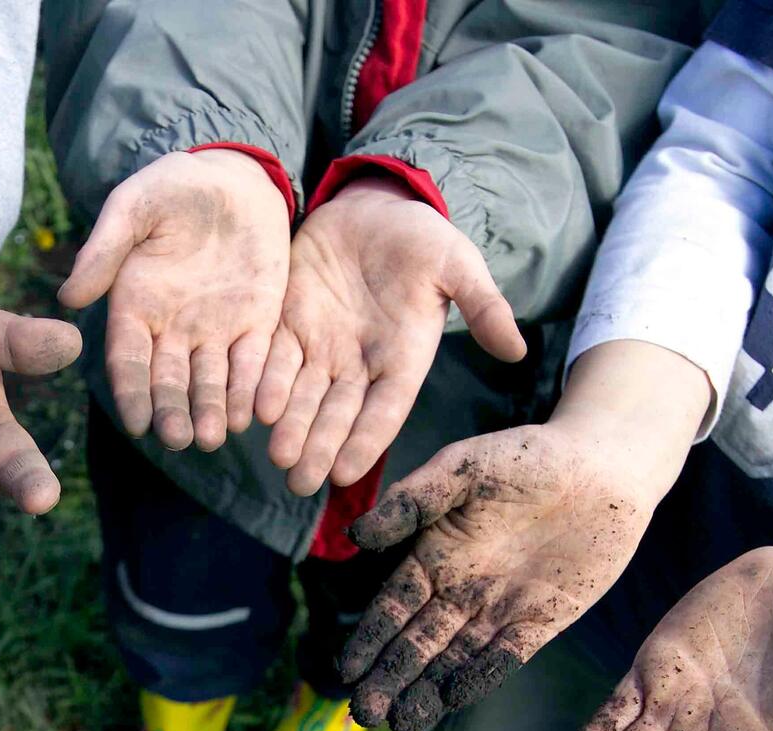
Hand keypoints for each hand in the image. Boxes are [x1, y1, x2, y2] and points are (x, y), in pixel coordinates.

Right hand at [58, 148, 291, 448]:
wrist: (233, 176)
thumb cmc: (172, 186)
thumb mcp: (133, 206)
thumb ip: (104, 249)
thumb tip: (68, 297)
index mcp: (134, 308)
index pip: (128, 360)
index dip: (131, 392)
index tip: (136, 423)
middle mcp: (172, 330)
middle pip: (169, 382)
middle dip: (173, 412)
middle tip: (178, 439)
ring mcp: (215, 330)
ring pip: (211, 382)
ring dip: (211, 411)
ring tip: (214, 437)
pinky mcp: (256, 324)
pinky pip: (254, 362)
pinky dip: (253, 388)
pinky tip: (254, 412)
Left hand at [257, 177, 525, 495]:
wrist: (374, 206)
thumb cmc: (422, 237)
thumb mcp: (458, 265)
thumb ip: (483, 306)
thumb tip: (518, 350)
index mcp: (403, 359)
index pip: (385, 410)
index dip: (366, 441)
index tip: (346, 473)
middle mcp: (359, 364)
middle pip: (337, 415)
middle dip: (318, 447)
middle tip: (300, 482)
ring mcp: (322, 347)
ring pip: (302, 396)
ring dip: (289, 426)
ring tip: (276, 455)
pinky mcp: (289, 326)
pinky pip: (274, 360)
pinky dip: (264, 384)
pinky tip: (254, 407)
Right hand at [338, 342, 708, 730]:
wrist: (604, 466)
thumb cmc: (528, 457)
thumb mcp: (462, 469)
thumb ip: (412, 501)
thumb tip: (356, 536)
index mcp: (434, 555)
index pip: (393, 607)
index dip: (370, 640)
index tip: (346, 672)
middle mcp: (460, 589)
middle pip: (417, 643)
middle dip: (390, 678)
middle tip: (365, 714)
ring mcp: (499, 609)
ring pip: (453, 659)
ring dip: (425, 690)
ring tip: (399, 722)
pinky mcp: (541, 622)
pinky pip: (505, 657)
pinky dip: (478, 678)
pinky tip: (452, 700)